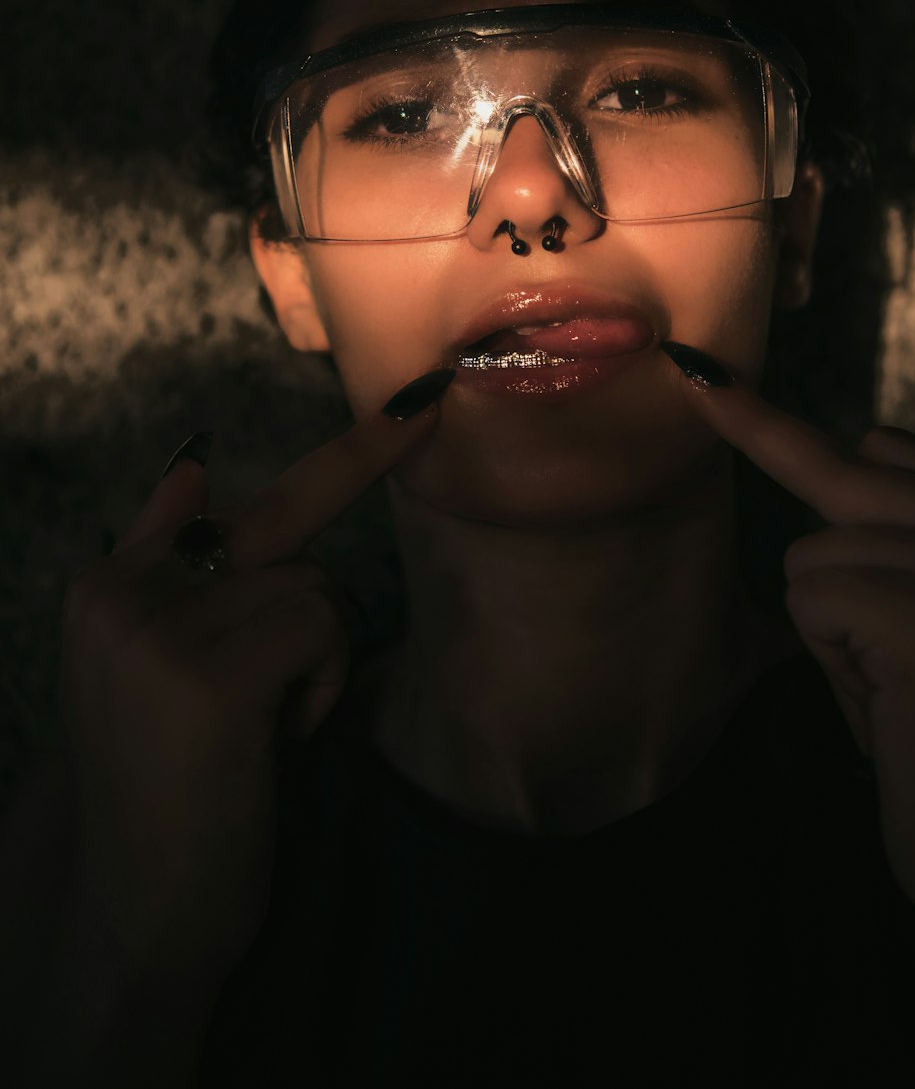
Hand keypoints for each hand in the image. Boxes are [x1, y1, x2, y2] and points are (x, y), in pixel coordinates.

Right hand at [55, 388, 447, 994]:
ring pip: (314, 587)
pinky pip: (320, 629)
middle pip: (287, 536)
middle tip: (328, 590)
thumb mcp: (152, 661)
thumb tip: (195, 463)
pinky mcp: (209, 670)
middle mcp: (122, 588)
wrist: (129, 905)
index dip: (339, 453)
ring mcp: (159, 625)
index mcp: (107, 580)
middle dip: (325, 567)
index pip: (219, 497)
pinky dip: (319, 686)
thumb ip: (170, 559)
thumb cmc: (163, 780)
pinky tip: (271, 743)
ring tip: (258, 730)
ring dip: (313, 660)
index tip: (420, 397)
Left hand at [670, 361, 914, 942]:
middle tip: (782, 508)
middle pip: (838, 472)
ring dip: (829, 625)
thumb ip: (914, 525)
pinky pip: (808, 595)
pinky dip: (828, 656)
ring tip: (892, 685)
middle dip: (821, 551)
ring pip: (810, 547)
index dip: (792, 441)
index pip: (882, 440)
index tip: (702, 379)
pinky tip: (886, 700)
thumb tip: (858, 443)